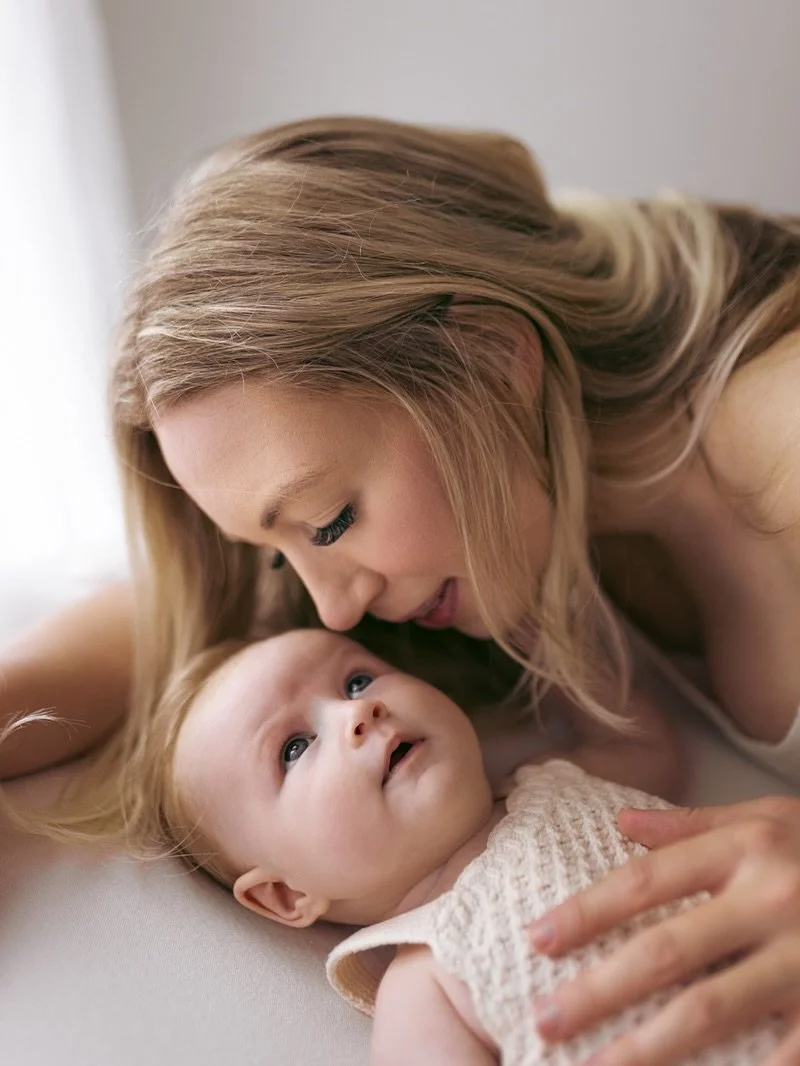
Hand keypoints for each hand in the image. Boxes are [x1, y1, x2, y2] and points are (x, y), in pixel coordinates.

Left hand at [528, 796, 799, 1064]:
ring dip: (650, 1047)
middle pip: (667, 951)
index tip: (538, 940)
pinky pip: (785, 1050)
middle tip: (545, 1020)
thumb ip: (694, 826)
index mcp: (746, 848)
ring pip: (715, 1009)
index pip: (645, 882)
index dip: (587, 912)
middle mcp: (772, 899)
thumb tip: (621, 824)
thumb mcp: (767, 817)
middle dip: (599, 990)